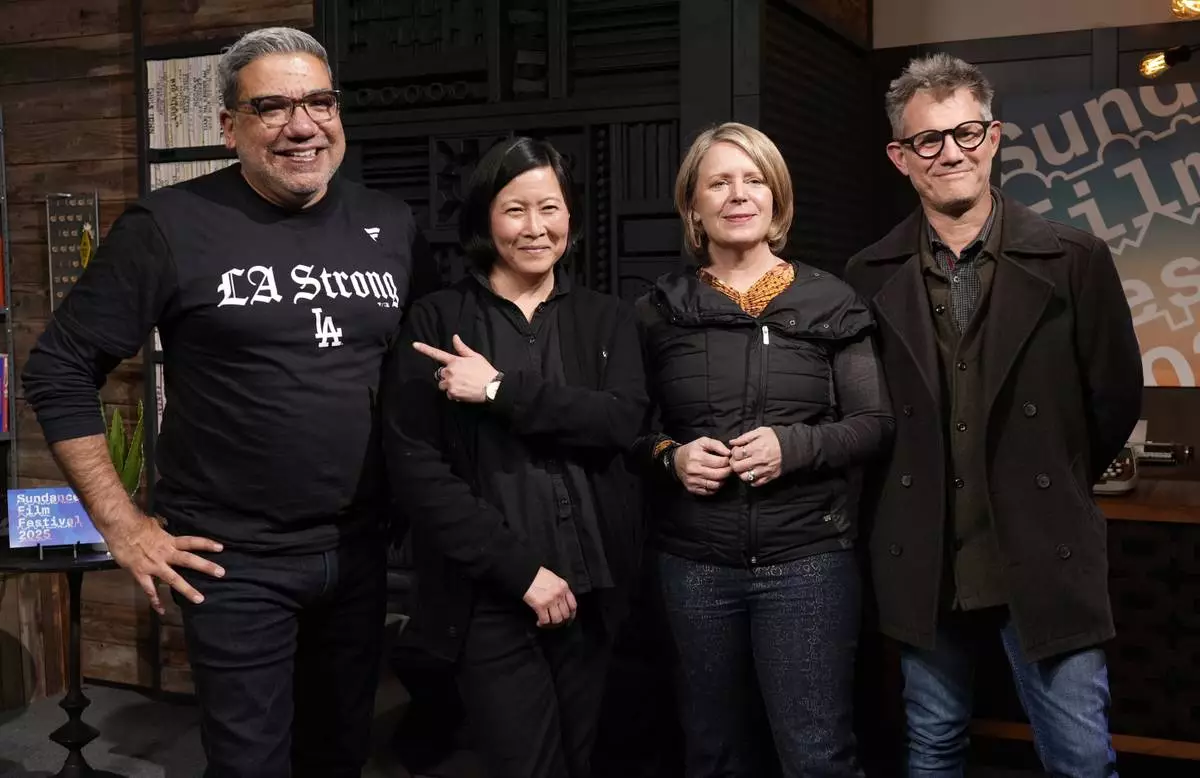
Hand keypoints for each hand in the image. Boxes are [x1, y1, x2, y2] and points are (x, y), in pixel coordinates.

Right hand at [106, 514, 224, 614]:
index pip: (192, 541)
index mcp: (169, 541)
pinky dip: (155, 600)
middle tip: (221, 573)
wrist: (118, 528)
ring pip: (173, 579)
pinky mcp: (140, 573)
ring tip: (200, 599)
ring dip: (187, 589)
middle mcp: (165, 553)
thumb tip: (166, 528)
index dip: (206, 544)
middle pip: (188, 560)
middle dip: (205, 567)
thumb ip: (163, 531)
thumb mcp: (154, 525)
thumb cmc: (135, 524)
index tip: (221, 548)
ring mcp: (154, 565)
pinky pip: (149, 590)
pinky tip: (162, 610)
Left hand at [413, 335, 498, 403]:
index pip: (437, 354)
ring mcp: (450, 383)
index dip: (424, 349)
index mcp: (454, 361)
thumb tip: (454, 337)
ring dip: (449, 385)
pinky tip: (464, 392)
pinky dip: (454, 394)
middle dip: (448, 376)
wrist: (492, 387)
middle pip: (441, 374)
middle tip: (461, 377)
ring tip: (462, 385)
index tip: (414, 345)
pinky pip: (448, 394)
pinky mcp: (453, 393)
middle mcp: (450, 371)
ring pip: (443, 384)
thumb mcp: (475, 356)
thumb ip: (462, 348)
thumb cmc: (484, 371)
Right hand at [523, 566, 577, 627]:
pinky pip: (545, 620)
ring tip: (546, 622)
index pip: (573, 605)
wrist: (525, 573)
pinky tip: (538, 622)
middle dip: (560, 621)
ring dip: (551, 624)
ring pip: (557, 619)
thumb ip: (559, 590)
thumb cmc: (537, 575)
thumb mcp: (554, 579)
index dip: (571, 615)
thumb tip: (561, 603)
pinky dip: (542, 623)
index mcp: (564, 587)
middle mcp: (559, 594)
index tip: (568, 620)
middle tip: (553, 622)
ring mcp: (550, 600)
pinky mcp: (540, 605)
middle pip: (565, 614)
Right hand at [674, 437, 732, 496]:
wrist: (676, 461)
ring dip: (723, 480)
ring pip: (716, 485)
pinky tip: (715, 480)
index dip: (728, 461)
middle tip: (729, 468)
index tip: (728, 459)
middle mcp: (694, 470)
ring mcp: (693, 481)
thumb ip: (717, 445)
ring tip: (722, 474)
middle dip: (728, 471)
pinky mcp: (692, 488)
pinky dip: (715, 487)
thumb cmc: (692, 450)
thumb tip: (728, 453)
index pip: (720, 462)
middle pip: (719, 474)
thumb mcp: (703, 442)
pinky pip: (709, 491)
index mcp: (697, 457)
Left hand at [729, 427, 782, 486]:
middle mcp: (759, 461)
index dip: (733, 452)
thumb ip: (744, 437)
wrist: (792, 446)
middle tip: (737, 460)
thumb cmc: (775, 438)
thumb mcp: (760, 432)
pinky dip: (751, 480)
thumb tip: (732, 442)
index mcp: (755, 448)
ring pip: (745, 477)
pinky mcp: (770, 477)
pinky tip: (752, 473)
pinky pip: (756, 483)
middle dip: (734, 463)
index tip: (737, 451)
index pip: (736, 454)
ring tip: (743, 467)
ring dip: (741, 473)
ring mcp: (764, 470)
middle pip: (737, 467)